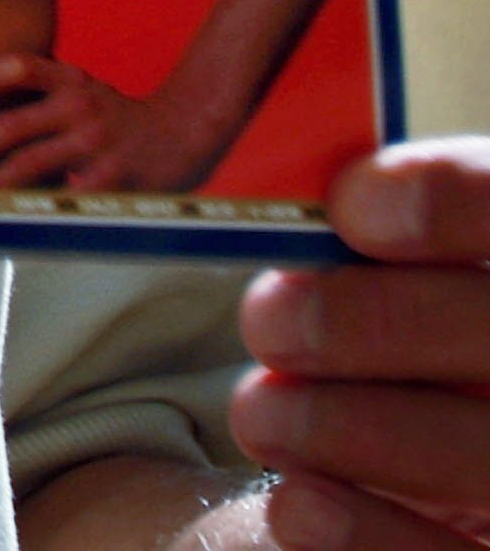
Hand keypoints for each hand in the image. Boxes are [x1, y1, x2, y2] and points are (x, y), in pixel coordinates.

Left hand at [0, 52, 212, 192]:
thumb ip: (46, 102)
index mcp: (73, 78)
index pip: (21, 66)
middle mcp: (81, 105)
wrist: (189, 130)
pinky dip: (38, 211)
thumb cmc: (123, 118)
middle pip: (13, 124)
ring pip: (31, 164)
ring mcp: (96, 142)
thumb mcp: (87, 92)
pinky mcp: (111, 177)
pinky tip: (16, 226)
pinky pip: (64, 199)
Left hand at [232, 139, 489, 544]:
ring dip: (359, 432)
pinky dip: (375, 538)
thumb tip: (314, 197)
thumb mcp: (413, 276)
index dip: (453, 198)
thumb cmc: (415, 344)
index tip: (350, 205)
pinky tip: (295, 503)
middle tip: (266, 319)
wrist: (437, 453)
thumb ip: (387, 235)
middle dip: (377, 324)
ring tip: (259, 414)